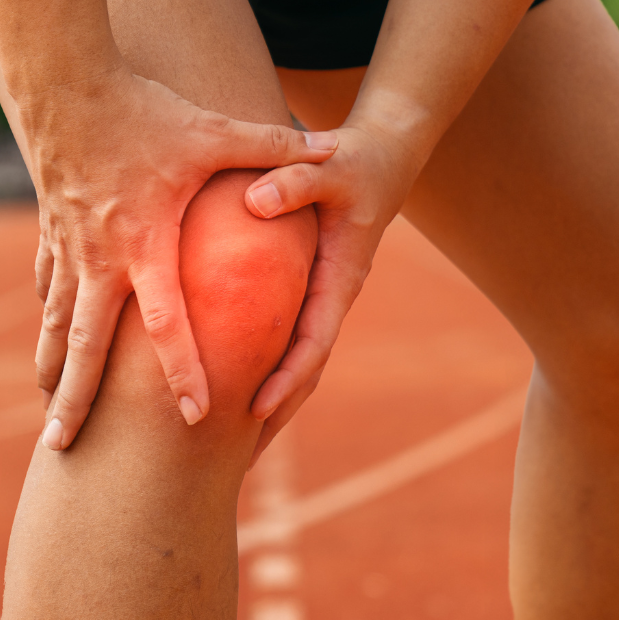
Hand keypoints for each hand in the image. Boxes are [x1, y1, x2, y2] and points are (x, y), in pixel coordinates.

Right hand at [23, 68, 337, 449]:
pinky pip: (48, 291)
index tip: (194, 413)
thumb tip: (333, 144)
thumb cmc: (145, 109)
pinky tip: (46, 356)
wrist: (63, 78)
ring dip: (52, 374)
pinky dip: (47, 327)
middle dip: (75, 400)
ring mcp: (68, 247)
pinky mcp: (51, 231)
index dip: (184, 368)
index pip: (167, 320)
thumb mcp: (214, 129)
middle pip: (85, 345)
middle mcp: (100, 256)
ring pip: (56, 326)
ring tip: (49, 424)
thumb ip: (274, 145)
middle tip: (64, 450)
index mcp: (144, 242)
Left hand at [238, 124, 424, 430]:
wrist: (385, 153)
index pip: (313, 341)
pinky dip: (266, 370)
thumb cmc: (356, 158)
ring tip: (233, 453)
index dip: (285, 378)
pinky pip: (287, 339)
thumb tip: (255, 201)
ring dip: (271, 405)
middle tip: (236, 466)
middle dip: (276, 417)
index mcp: (340, 277)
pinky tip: (235, 392)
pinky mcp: (309, 288)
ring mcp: (322, 296)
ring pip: (298, 362)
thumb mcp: (330, 164)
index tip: (253, 411)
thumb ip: (294, 181)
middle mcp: (332, 295)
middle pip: (306, 370)